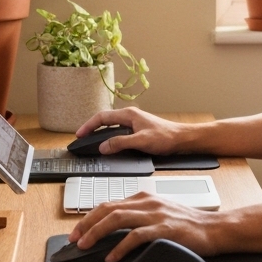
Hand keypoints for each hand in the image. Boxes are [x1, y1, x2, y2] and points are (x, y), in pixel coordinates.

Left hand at [69, 193, 224, 261]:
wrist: (214, 228)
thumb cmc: (188, 224)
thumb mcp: (159, 213)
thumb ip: (138, 216)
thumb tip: (114, 228)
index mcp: (143, 197)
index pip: (109, 203)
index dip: (89, 217)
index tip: (77, 231)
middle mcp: (147, 202)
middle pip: (108, 208)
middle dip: (86, 224)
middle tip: (74, 239)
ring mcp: (155, 214)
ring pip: (117, 218)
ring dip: (97, 232)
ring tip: (85, 246)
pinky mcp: (164, 229)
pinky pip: (136, 236)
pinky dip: (120, 247)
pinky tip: (112, 257)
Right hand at [75, 107, 193, 155]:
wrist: (182, 139)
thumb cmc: (166, 137)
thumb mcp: (140, 141)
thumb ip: (120, 143)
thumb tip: (103, 147)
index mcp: (129, 114)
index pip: (102, 117)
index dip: (89, 126)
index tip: (80, 135)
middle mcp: (130, 116)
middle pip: (105, 120)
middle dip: (92, 129)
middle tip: (82, 139)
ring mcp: (134, 123)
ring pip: (112, 126)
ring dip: (101, 133)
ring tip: (92, 142)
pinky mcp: (138, 130)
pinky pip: (119, 132)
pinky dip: (110, 137)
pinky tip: (110, 145)